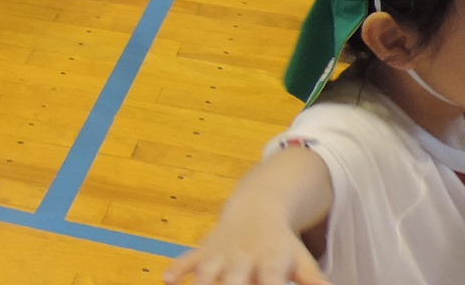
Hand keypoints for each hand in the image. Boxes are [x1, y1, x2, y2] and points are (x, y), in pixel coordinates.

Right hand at [164, 222, 328, 284]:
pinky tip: (167, 280)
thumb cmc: (283, 243)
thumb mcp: (302, 261)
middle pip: (233, 281)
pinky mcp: (204, 250)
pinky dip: (177, 268)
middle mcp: (243, 256)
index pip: (270, 281)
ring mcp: (221, 253)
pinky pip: (188, 259)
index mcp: (270, 261)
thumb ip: (315, 281)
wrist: (257, 206)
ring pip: (207, 271)